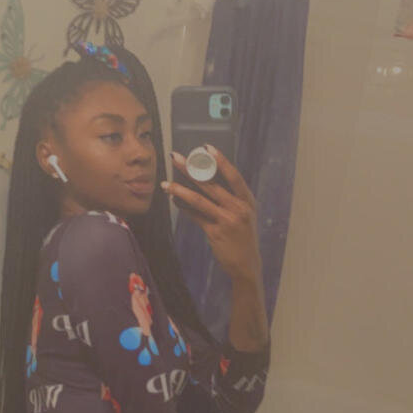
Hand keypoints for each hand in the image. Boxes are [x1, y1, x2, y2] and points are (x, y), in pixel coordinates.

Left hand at [161, 146, 261, 282]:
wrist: (246, 265)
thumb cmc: (243, 237)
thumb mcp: (243, 215)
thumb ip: (230, 200)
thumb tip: (207, 181)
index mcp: (247, 201)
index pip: (234, 176)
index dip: (221, 161)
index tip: (207, 148)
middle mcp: (239, 208)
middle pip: (211, 184)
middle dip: (191, 169)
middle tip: (176, 157)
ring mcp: (227, 220)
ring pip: (199, 200)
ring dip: (180, 190)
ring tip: (165, 183)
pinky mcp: (215, 232)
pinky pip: (195, 216)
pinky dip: (183, 206)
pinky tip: (173, 199)